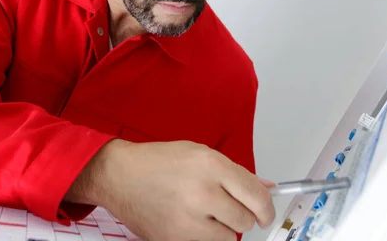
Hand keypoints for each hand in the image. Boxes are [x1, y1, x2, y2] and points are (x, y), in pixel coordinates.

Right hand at [75, 139, 274, 240]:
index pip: (256, 195)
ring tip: (205, 214)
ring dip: (224, 229)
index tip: (265, 213)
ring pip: (230, 238)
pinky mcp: (175, 239)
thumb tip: (266, 187)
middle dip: (243, 216)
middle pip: (246, 220)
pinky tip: (192, 223)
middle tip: (229, 209)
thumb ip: (235, 173)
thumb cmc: (158, 162)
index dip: (267, 208)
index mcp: (211, 166)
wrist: (119, 176)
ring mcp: (188, 220)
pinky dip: (206, 238)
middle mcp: (202, 192)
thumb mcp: (199, 154)